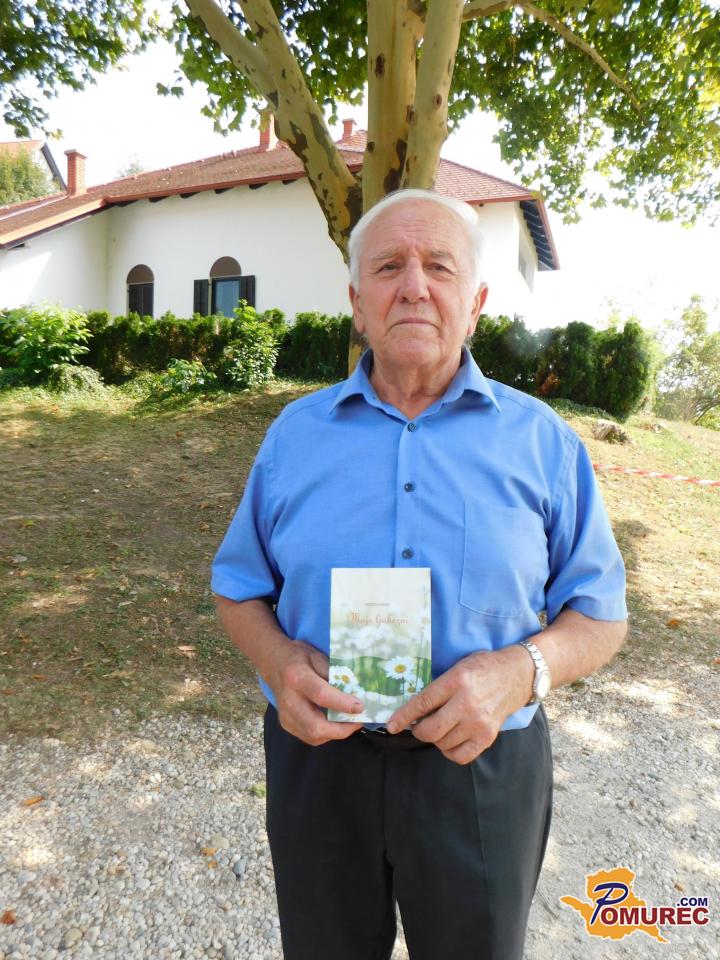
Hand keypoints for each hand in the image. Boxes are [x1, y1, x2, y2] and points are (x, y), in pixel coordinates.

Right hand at [266, 639, 364, 745]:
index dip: (342, 704)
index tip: (360, 706)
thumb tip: (354, 692)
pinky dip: (326, 734)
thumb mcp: (317, 656)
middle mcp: (288, 700)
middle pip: (316, 726)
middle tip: (358, 720)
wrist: (273, 663)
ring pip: (314, 736)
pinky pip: (310, 737)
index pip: (321, 695)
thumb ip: (334, 674)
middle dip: (341, 729)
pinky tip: (335, 723)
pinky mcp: (286, 724)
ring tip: (350, 722)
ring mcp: (285, 715)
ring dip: (336, 733)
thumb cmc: (299, 657)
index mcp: (297, 677)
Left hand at [386, 646, 532, 763]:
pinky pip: (461, 756)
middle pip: (431, 729)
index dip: (403, 717)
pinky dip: (450, 752)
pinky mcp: (488, 736)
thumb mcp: (457, 667)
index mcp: (456, 681)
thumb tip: (413, 708)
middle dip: (419, 731)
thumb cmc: (483, 668)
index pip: (422, 703)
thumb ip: (438, 686)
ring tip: (440, 728)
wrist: (517, 675)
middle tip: (419, 726)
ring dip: (436, 739)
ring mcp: (478, 722)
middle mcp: (466, 703)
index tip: (392, 725)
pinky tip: (450, 741)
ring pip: (443, 743)